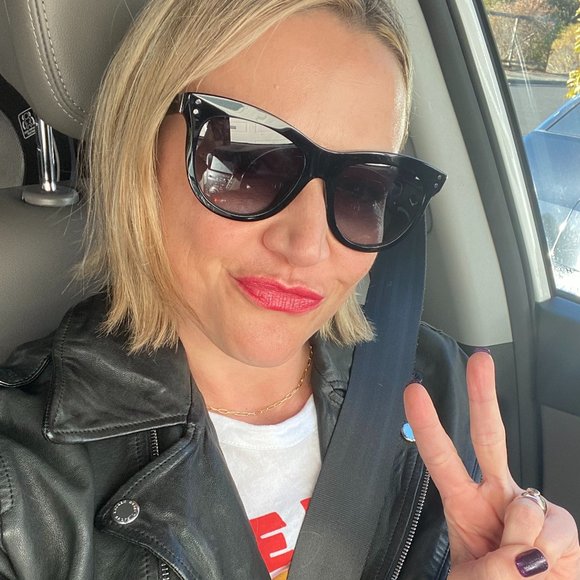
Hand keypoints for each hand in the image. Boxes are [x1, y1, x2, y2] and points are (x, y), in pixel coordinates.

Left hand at [404, 351, 579, 577]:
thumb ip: (486, 571)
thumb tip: (521, 556)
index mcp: (464, 503)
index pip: (442, 458)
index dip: (427, 425)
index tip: (415, 391)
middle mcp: (497, 495)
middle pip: (489, 437)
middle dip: (484, 396)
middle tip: (480, 361)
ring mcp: (530, 507)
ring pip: (525, 505)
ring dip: (518, 547)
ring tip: (519, 568)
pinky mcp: (562, 524)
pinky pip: (553, 529)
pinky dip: (546, 554)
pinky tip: (543, 563)